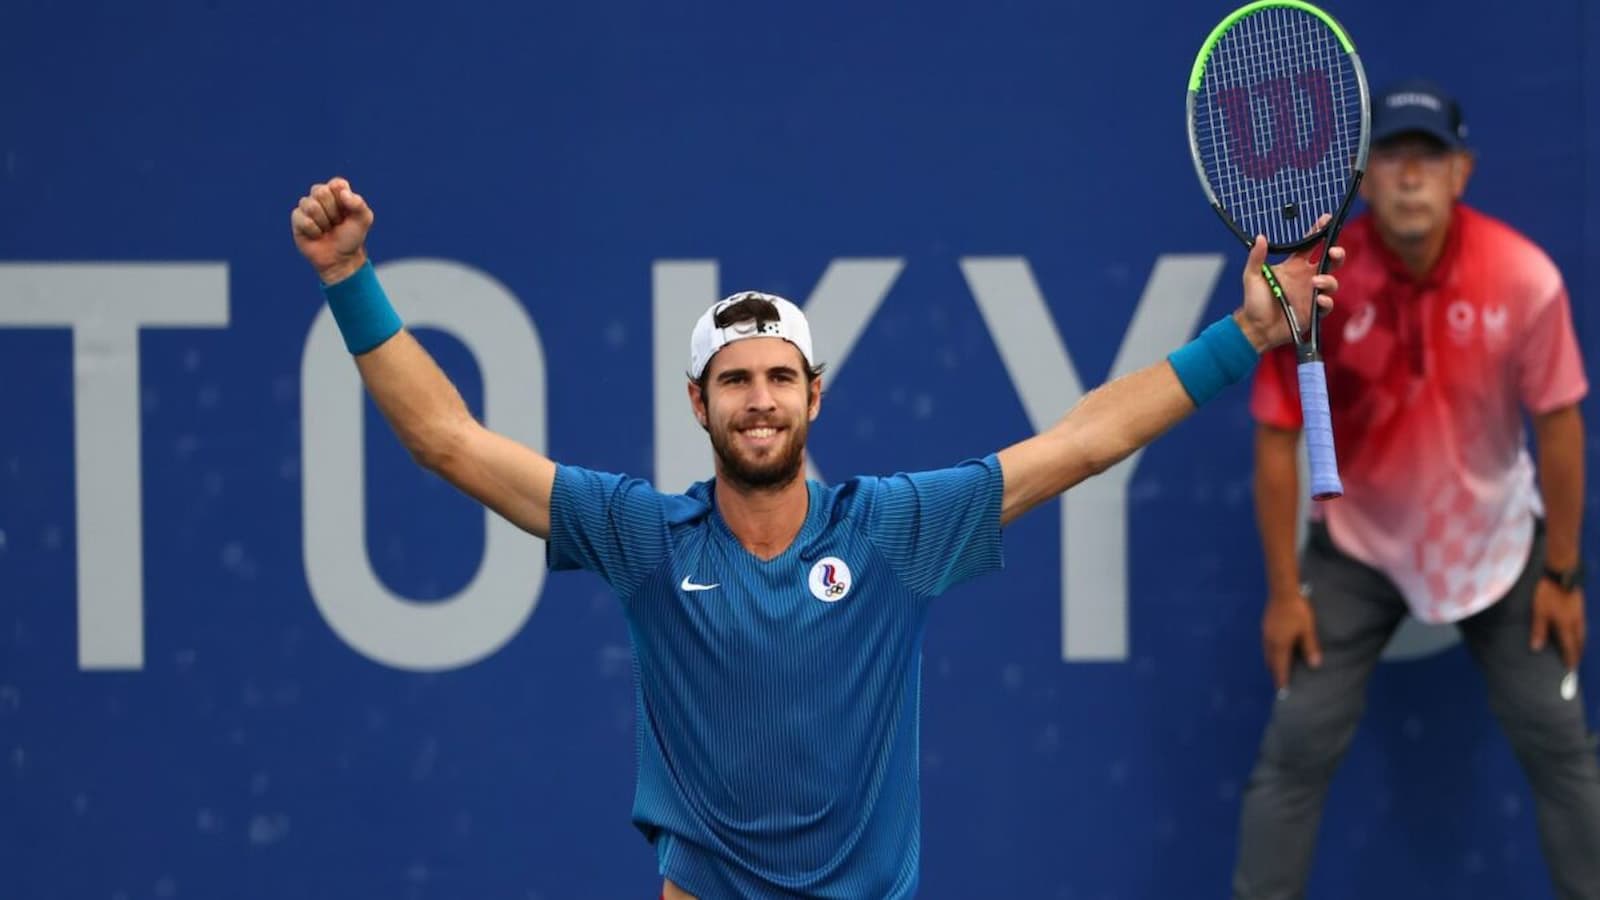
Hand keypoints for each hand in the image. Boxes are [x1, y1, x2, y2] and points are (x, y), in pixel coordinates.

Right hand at [290, 177, 374, 284]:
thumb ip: (359, 203)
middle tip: (337, 223)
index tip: (347, 212)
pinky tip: (317, 235)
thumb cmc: (352, 237)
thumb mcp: (364, 220)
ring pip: (311, 205)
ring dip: (323, 222)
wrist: (340, 258)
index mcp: (337, 192)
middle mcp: (320, 196)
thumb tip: (342, 193)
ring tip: (327, 230)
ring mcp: (307, 207)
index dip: (343, 199)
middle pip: (321, 191)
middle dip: (333, 212)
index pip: (337, 184)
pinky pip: (303, 219)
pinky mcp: (297, 219)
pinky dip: (314, 231)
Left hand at [1235, 215, 1345, 351]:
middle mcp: (1306, 277)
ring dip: (1328, 279)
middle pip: (1329, 261)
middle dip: (1337, 253)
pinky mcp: (1314, 311)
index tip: (1327, 219)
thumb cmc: (1254, 302)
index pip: (1310, 245)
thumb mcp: (1252, 277)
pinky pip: (1327, 304)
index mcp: (1294, 266)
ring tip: (1316, 282)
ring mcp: (1312, 294)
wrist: (1256, 328)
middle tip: (1334, 250)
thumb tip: (1260, 237)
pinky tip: (1318, 299)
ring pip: (1331, 282)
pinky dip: (1326, 300)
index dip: (1319, 232)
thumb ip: (1256, 258)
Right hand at [1263, 590, 1322, 691]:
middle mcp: (1269, 642)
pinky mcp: (1266, 627)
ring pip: (1268, 654)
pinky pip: (1267, 646)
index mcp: (1279, 646)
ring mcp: (1265, 634)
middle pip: (1271, 663)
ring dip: (1273, 663)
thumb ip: (1310, 648)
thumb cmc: (1297, 611)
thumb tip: (1315, 665)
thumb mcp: (1307, 630)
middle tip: (1282, 682)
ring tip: (1280, 669)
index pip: (1280, 668)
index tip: (1283, 692)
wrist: (1282, 591)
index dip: (1282, 680)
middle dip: (1276, 673)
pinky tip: (1279, 650)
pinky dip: (1272, 653)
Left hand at [1530, 580, 1585, 670]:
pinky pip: (1582, 623)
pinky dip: (1580, 631)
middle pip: (1580, 641)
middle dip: (1578, 653)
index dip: (1570, 658)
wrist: (1562, 571)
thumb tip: (1537, 648)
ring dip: (1581, 643)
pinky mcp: (1579, 604)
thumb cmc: (1547, 591)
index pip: (1569, 646)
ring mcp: (1580, 612)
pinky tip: (1577, 629)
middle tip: (1577, 662)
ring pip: (1583, 632)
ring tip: (1578, 649)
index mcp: (1566, 624)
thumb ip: (1539, 630)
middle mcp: (1576, 620)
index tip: (1571, 669)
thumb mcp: (1539, 611)